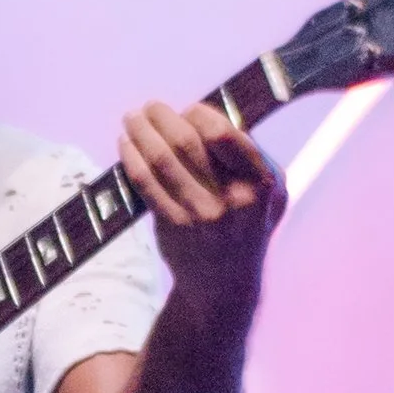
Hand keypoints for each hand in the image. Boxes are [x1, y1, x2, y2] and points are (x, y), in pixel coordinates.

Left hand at [119, 98, 284, 304]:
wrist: (226, 285)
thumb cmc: (245, 226)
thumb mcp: (268, 194)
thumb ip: (248, 156)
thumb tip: (204, 115)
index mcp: (264, 183)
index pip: (223, 133)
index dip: (199, 114)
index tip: (187, 111)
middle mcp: (235, 199)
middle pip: (188, 141)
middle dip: (163, 117)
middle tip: (150, 108)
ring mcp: (203, 214)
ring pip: (161, 158)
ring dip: (141, 131)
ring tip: (131, 119)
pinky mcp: (175, 226)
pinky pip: (145, 182)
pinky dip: (131, 158)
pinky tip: (125, 145)